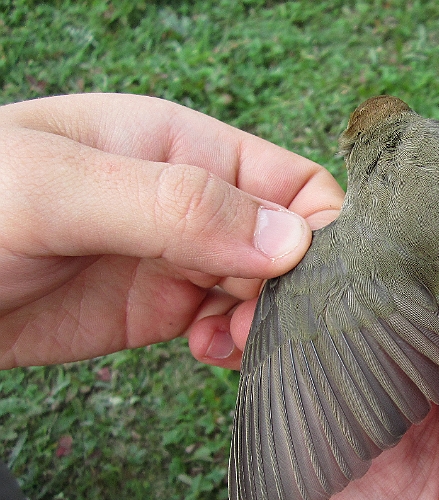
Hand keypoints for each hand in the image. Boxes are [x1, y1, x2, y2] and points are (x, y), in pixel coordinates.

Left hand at [0, 93, 343, 368]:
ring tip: (227, 341)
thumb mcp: (61, 190)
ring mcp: (179, 258)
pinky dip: (237, 343)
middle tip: (258, 324)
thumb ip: (176, 205)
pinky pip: (229, 324)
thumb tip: (289, 240)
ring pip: (267, 290)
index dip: (316, 229)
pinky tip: (209, 352)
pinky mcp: (162, 309)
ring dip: (266, 321)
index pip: (291, 181)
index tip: (303, 280)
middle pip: (288, 243)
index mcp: (183, 147)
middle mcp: (194, 201)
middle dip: (291, 288)